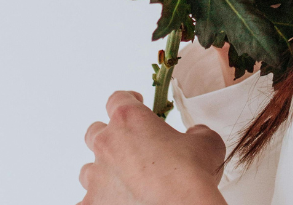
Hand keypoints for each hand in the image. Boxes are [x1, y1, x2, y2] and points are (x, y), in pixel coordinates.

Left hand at [79, 90, 226, 204]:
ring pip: (89, 170)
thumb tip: (195, 136)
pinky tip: (116, 203)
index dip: (128, 100)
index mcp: (129, 119)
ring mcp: (96, 179)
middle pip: (96, 132)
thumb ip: (196, 132)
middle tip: (131, 146)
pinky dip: (100, 202)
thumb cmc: (189, 175)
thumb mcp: (206, 141)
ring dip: (104, 172)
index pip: (118, 99)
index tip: (136, 104)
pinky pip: (87, 203)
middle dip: (111, 136)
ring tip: (125, 181)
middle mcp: (107, 145)